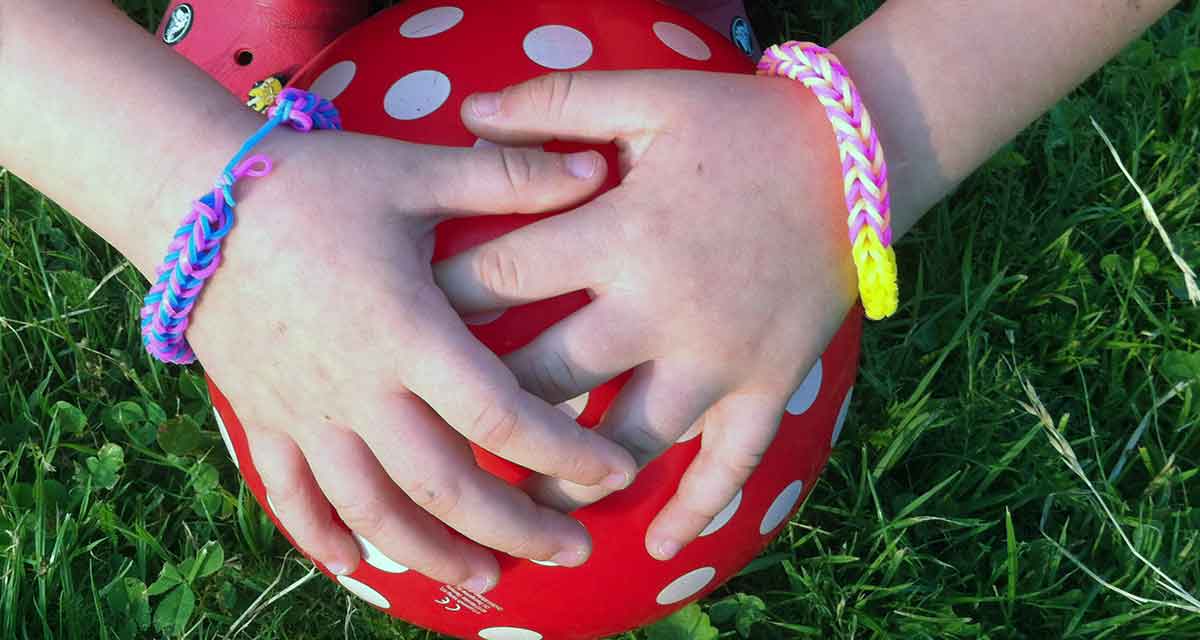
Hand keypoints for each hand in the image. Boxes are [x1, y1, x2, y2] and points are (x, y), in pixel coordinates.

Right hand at [153, 128, 637, 592]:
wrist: (187, 193)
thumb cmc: (310, 182)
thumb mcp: (411, 172)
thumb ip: (506, 177)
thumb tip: (597, 166)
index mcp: (405, 331)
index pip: (499, 415)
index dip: (566, 451)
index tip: (617, 470)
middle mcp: (355, 387)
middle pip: (444, 486)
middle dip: (515, 528)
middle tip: (573, 551)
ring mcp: (303, 412)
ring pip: (372, 510)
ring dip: (433, 554)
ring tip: (488, 578)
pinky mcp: (261, 418)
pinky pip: (292, 497)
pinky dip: (323, 538)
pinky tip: (354, 567)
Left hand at [434, 70, 858, 559]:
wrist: (860, 155)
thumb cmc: (744, 124)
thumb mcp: (650, 95)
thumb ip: (557, 103)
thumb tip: (468, 111)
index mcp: (621, 233)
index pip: (503, 279)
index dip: (441, 301)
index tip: (398, 326)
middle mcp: (662, 309)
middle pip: (547, 376)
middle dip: (484, 405)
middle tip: (435, 433)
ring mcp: (718, 358)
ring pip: (626, 440)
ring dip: (569, 481)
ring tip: (522, 509)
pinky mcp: (768, 384)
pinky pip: (730, 463)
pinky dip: (694, 509)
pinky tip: (655, 545)